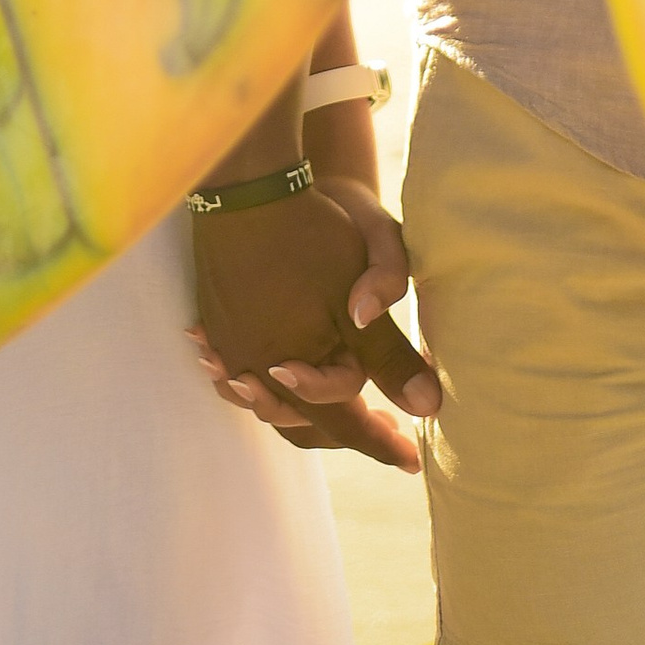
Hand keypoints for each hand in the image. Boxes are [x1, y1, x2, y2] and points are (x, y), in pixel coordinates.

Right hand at [188, 176, 439, 471]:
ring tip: (339, 408)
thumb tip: (430, 408)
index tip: (412, 460)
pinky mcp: (215, 321)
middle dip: (347, 434)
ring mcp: (229, 346)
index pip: (346, 425)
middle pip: (304, 424)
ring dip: (303, 412)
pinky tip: (274, 377)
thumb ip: (391, 356)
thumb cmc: (311, 235)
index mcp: (296, 370)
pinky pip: (236, 373)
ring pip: (267, 403)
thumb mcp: (360, 296)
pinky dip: (259, 386)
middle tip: (387, 434)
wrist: (250, 185)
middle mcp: (255, 369)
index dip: (382, 445)